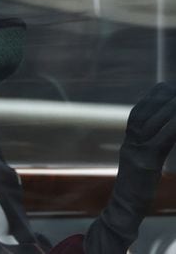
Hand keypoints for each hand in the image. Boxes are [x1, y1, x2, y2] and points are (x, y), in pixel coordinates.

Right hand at [85, 83, 175, 253]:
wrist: (124, 208)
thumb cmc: (136, 188)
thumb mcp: (140, 163)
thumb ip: (147, 147)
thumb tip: (160, 134)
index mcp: (128, 144)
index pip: (136, 115)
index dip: (149, 99)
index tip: (162, 87)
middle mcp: (129, 145)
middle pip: (142, 115)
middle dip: (158, 99)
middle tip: (172, 87)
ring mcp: (135, 153)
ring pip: (150, 124)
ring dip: (167, 109)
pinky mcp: (144, 164)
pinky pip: (160, 141)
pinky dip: (171, 127)